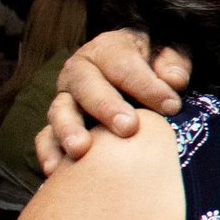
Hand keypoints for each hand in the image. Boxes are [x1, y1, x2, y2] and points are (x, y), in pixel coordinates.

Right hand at [36, 30, 188, 174]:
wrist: (137, 68)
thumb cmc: (156, 63)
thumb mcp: (170, 53)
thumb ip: (173, 63)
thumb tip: (173, 81)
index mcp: (109, 49)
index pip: (123, 65)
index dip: (147, 86)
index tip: (171, 106)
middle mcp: (80, 71)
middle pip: (86, 86)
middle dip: (106, 107)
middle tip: (128, 128)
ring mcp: (67, 98)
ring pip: (60, 111)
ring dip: (69, 130)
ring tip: (81, 150)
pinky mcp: (59, 124)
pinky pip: (46, 136)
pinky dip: (49, 152)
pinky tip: (56, 169)